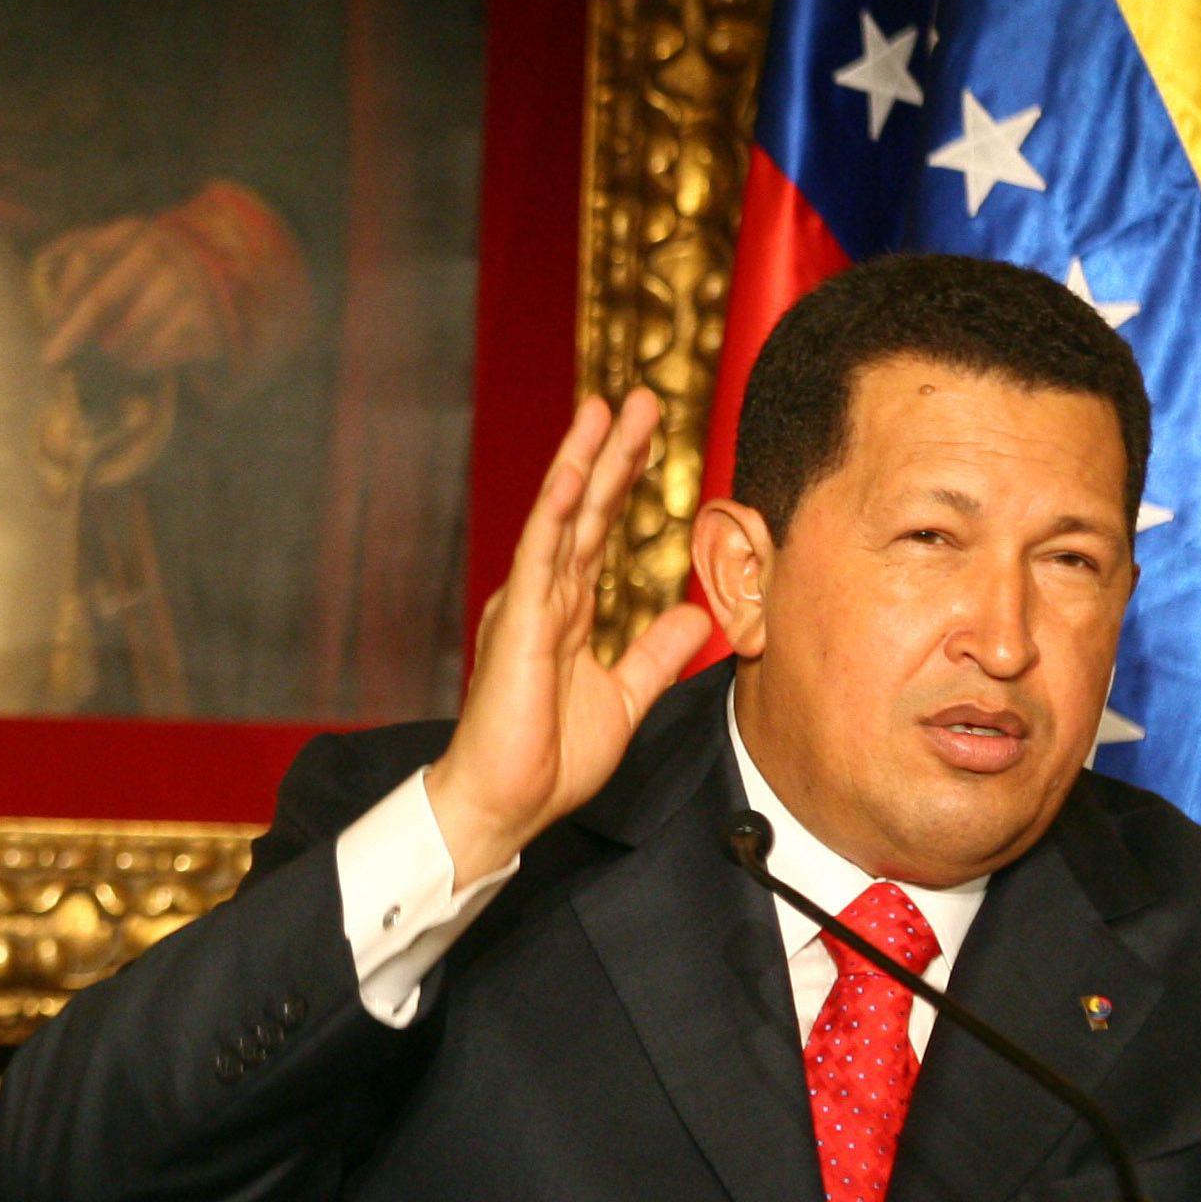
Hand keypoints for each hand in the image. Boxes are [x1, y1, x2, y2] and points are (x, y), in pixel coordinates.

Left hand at [35, 217, 225, 372]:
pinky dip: (141, 360)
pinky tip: (140, 355)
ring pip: (126, 333)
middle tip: (51, 359)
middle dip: (71, 333)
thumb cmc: (154, 270)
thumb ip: (83, 249)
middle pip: (100, 299)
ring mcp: (184, 286)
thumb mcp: (124, 247)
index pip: (85, 258)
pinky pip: (155, 352)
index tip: (47, 321)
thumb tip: (41, 261)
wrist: (222, 281)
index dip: (61, 293)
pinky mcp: (203, 320)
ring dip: (110, 350)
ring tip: (112, 350)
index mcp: (133, 232)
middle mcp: (159, 253)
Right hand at [422, 389, 710, 877]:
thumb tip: (695, 614)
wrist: (505, 805)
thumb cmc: (548, 759)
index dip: (624, 481)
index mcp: (566, 611)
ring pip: (560, 517)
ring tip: (606, 407)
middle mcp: (544, 596)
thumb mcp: (625, 697)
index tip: (650, 435)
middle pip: (585, 508)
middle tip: (639, 396)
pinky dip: (556, 513)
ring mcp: (528, 605)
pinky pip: (539, 557)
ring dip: (584, 460)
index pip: (601, 531)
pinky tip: (574, 474)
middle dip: (611, 451)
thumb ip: (655, 652)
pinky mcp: (518, 625)